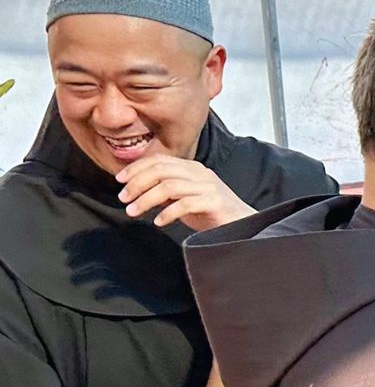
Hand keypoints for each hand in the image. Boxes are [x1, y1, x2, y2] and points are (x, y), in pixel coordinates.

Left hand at [118, 155, 252, 229]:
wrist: (244, 226)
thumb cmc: (211, 214)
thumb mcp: (184, 197)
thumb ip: (165, 191)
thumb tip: (137, 190)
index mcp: (192, 168)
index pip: (159, 160)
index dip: (136, 168)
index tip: (119, 180)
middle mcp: (200, 173)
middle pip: (160, 170)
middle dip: (137, 183)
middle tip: (123, 198)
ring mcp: (209, 187)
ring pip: (169, 187)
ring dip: (146, 199)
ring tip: (133, 211)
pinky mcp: (215, 202)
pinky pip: (185, 204)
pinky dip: (167, 213)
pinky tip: (159, 222)